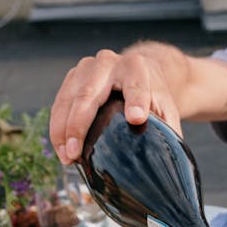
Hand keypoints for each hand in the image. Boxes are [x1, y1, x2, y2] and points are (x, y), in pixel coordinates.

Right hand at [49, 48, 181, 164]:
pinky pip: (60, 103)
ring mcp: (86, 68)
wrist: (139, 74)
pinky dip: (58, 128)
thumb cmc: (154, 98)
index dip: (136, 100)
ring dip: (62, 130)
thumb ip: (169, 131)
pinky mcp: (73, 78)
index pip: (136, 84)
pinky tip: (61, 149)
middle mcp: (109, 63)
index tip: (136, 119)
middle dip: (79, 126)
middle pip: (89, 94)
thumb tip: (169, 163)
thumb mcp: (166, 111)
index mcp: (137, 68)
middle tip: (76, 153)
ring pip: (68, 99)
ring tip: (66, 157)